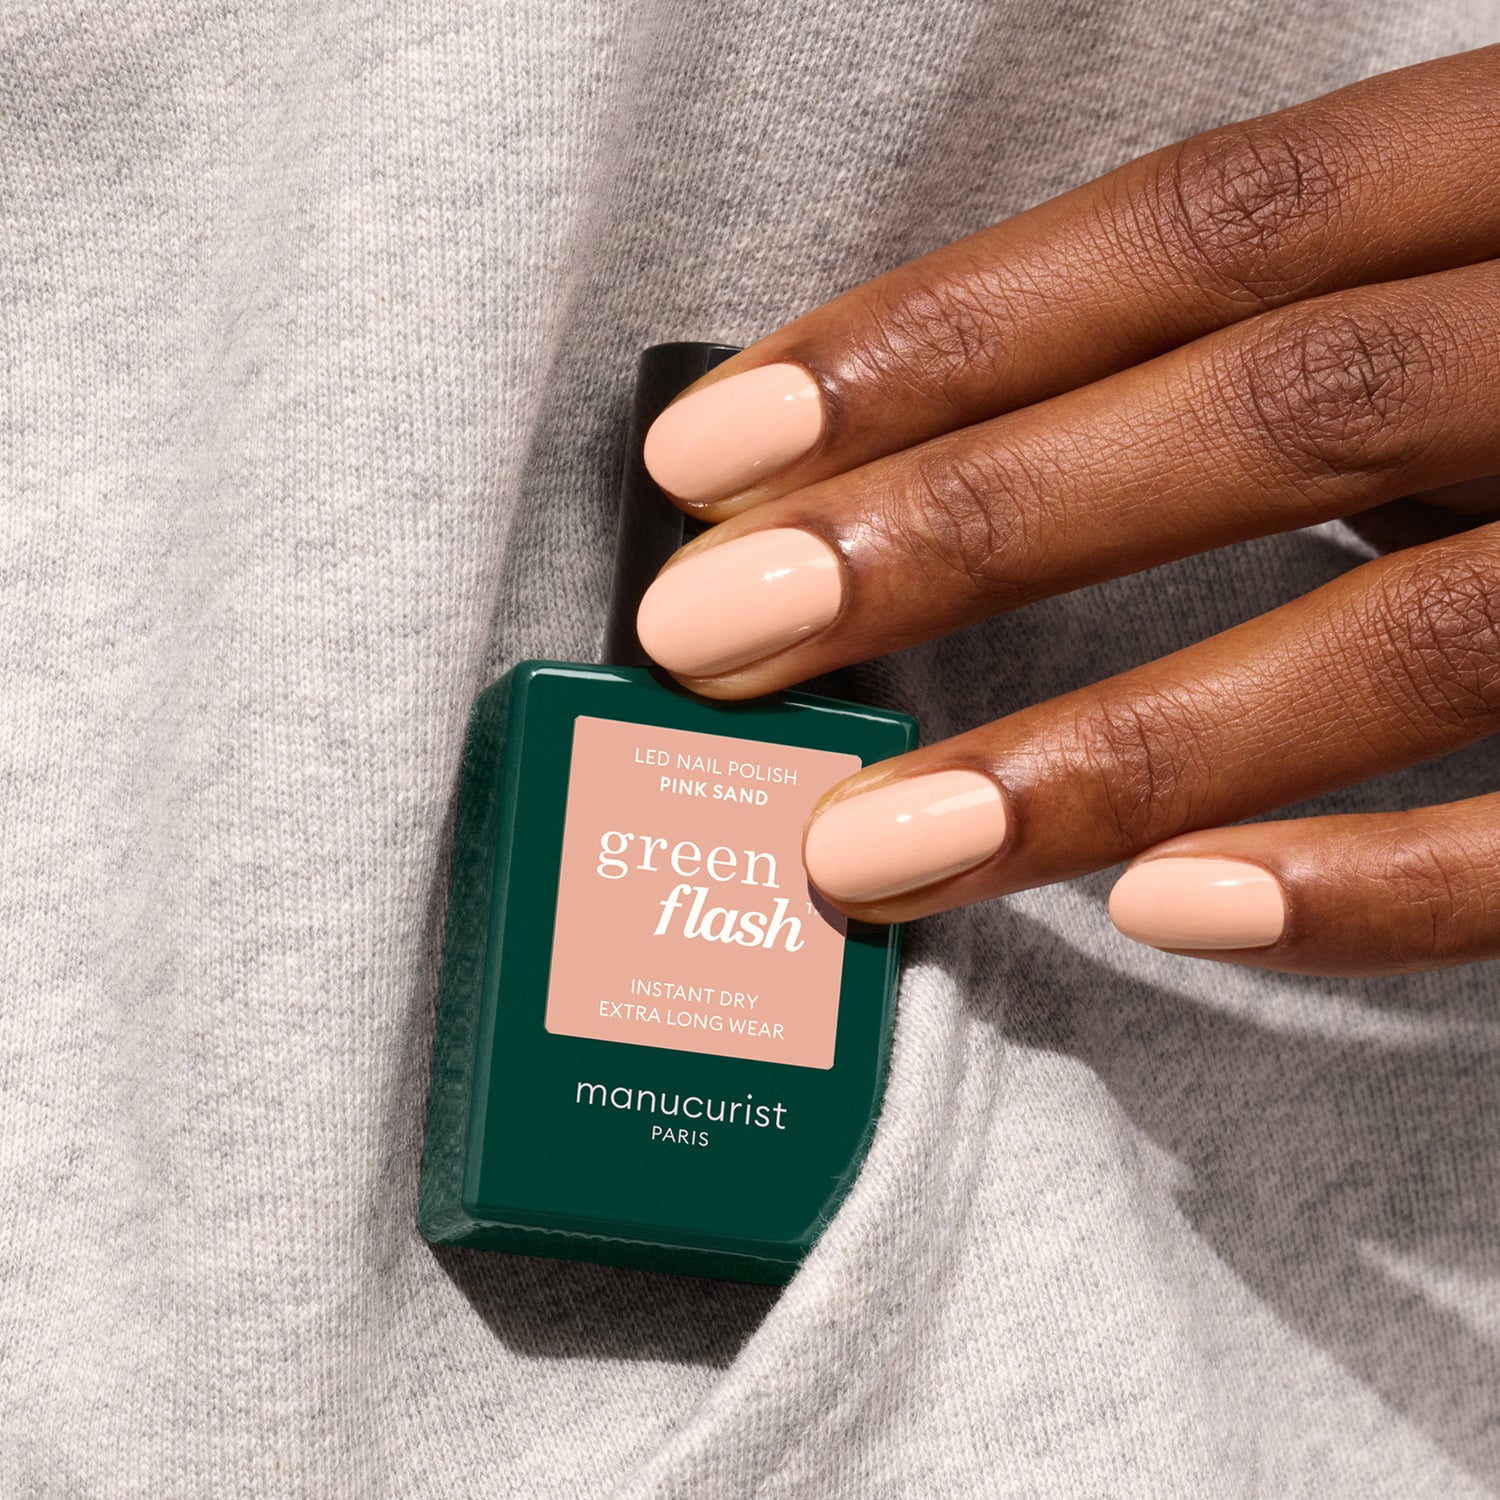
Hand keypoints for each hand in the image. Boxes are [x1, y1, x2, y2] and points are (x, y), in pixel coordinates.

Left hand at [634, 47, 1499, 976]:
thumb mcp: (1477, 281)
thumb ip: (1288, 353)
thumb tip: (962, 470)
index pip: (1198, 224)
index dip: (938, 334)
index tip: (708, 454)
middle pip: (1271, 410)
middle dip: (963, 526)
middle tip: (708, 638)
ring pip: (1408, 637)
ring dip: (1106, 754)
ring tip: (869, 847)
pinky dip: (1379, 885)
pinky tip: (1170, 918)